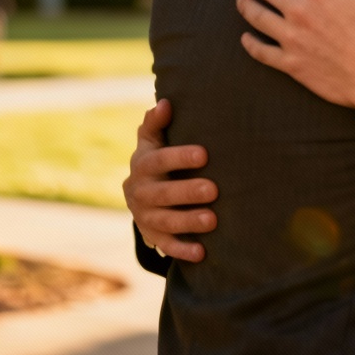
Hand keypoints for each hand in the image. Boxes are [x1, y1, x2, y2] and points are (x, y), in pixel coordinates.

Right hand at [122, 98, 217, 261]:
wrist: (140, 193)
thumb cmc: (156, 158)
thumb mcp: (152, 140)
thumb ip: (156, 123)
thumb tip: (165, 103)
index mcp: (143, 165)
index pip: (159, 160)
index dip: (180, 157)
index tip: (204, 154)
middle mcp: (140, 192)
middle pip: (162, 194)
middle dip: (187, 192)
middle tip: (214, 189)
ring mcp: (145, 216)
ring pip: (165, 221)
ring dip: (188, 222)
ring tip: (213, 220)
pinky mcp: (153, 236)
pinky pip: (166, 245)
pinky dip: (182, 250)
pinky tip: (202, 252)